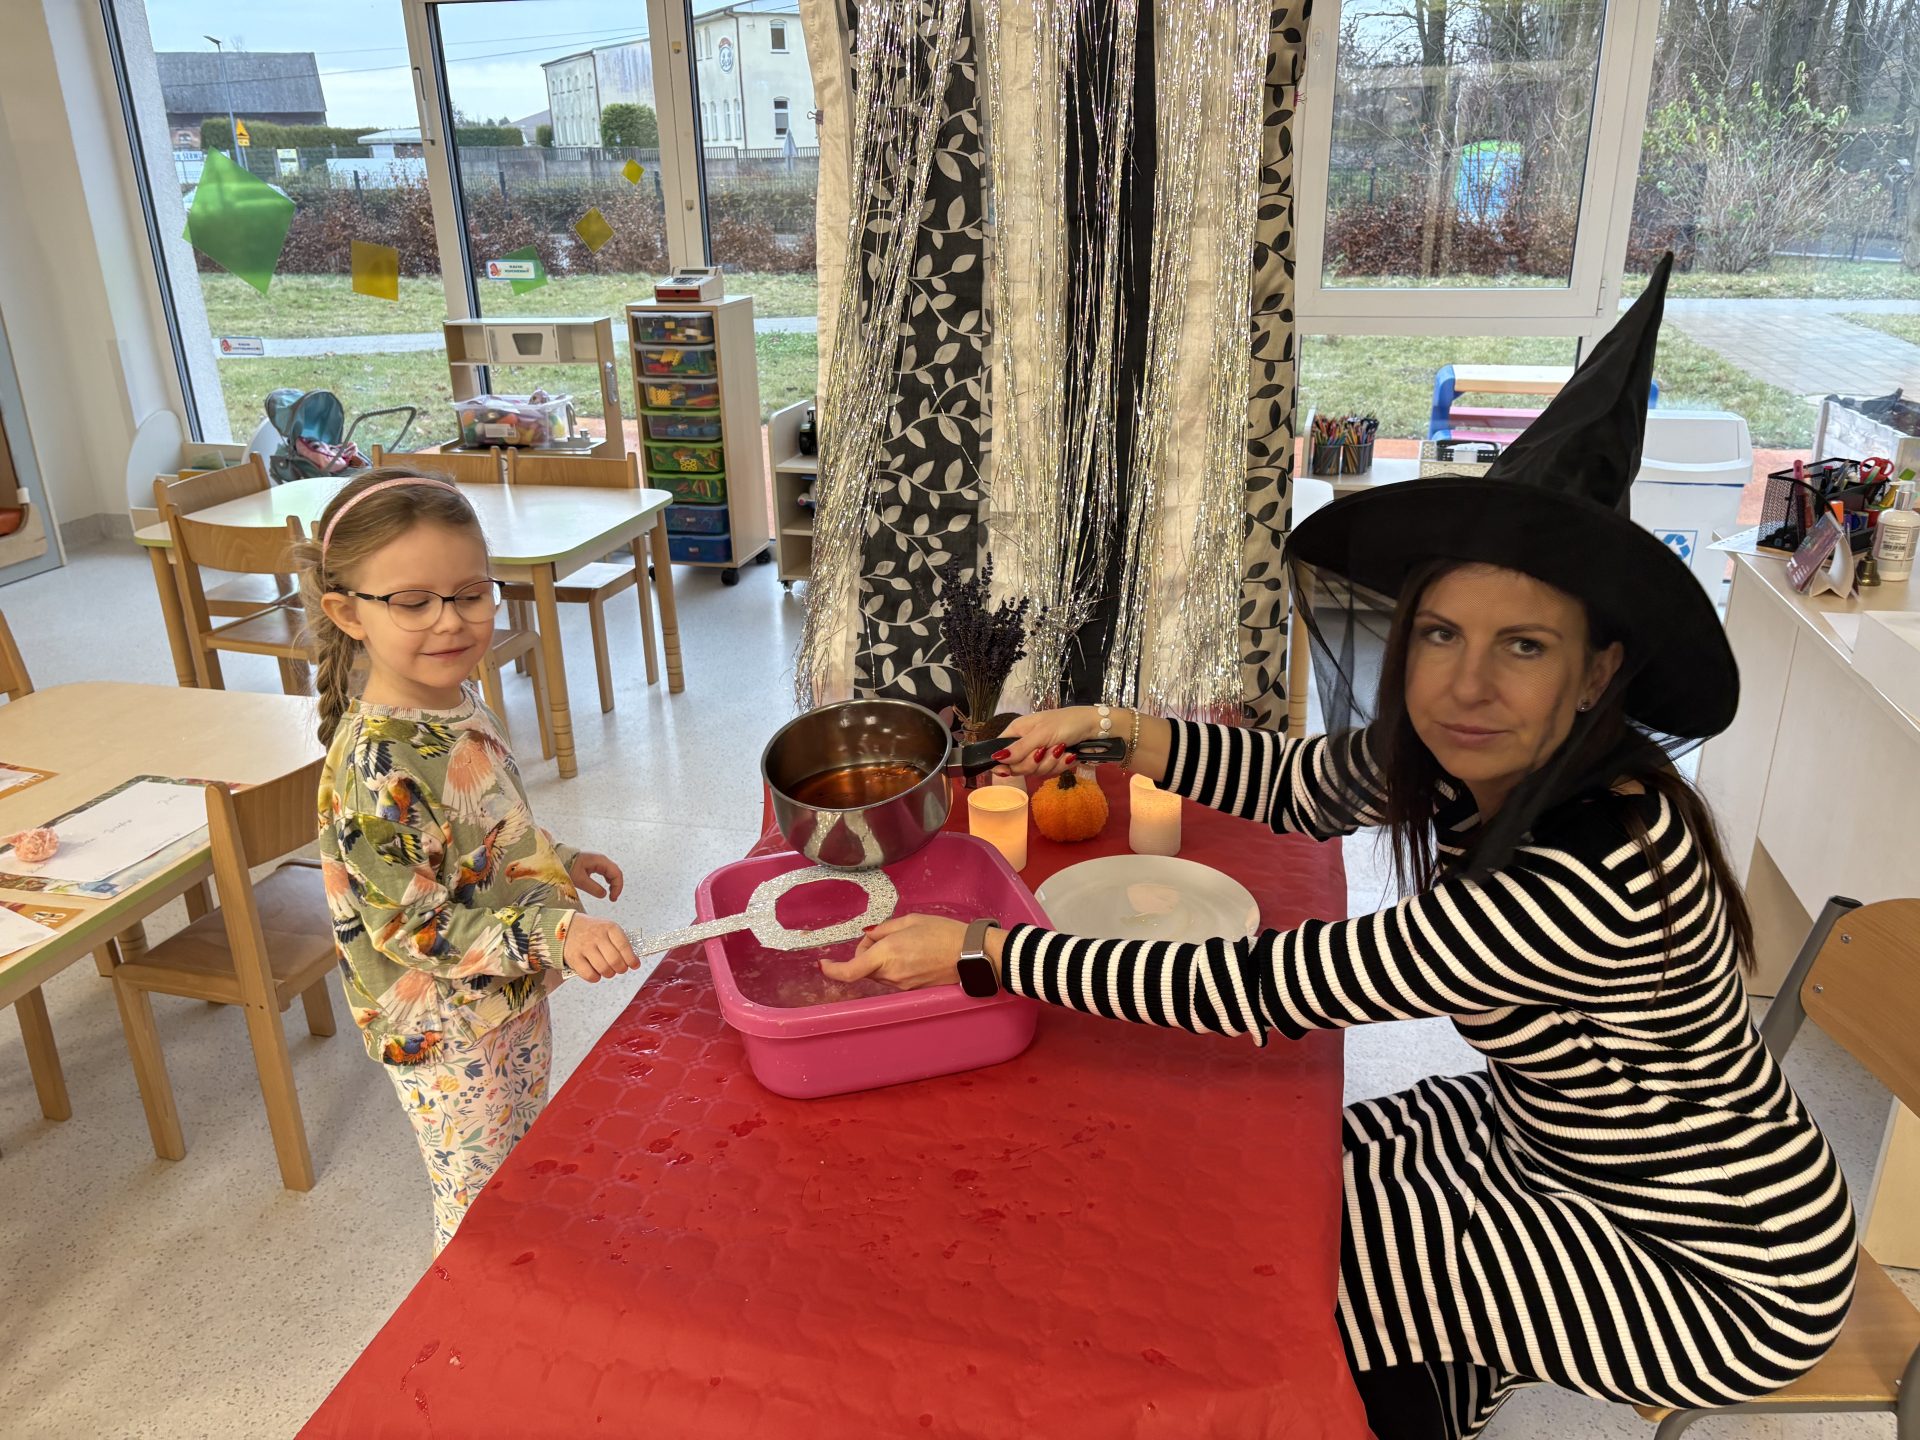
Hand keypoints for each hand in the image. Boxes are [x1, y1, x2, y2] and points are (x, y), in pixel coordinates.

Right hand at [562, 914, 638, 982]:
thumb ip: (619, 943)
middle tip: (621, 969)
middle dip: (621, 969)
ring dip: (609, 974)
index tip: (635, 965)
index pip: (624, 946)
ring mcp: (584, 947)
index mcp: (609, 927)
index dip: (631, 959)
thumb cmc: (592, 931)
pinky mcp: (574, 957)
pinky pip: (589, 974)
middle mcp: (597, 936)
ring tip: (609, 971)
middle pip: (615, 960)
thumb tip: (633, 961)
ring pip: (603, 969)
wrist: (567, 926)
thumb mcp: (608, 929)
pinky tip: (596, 973)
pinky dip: (595, 978)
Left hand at [568, 851, 623, 900]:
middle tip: (613, 898)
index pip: (616, 874)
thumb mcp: (579, 879)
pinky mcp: (594, 864)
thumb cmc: (567, 865)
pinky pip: (606, 873)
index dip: (617, 887)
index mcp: (600, 861)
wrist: (558, 857)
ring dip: (613, 884)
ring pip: (612, 873)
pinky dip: (608, 881)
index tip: (613, 898)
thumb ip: (593, 888)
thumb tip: (603, 894)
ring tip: (611, 894)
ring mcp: (598, 861)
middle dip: (617, 886)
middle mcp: (601, 860)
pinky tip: (606, 887)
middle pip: (616, 873)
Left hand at [820, 914, 970, 989]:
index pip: (849, 971)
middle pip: (864, 968)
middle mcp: (891, 974)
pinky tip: (912, 954)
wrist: (971, 954)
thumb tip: (868, 937)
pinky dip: (892, 967)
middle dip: (865, 953)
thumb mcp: (911, 921)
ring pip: (878, 974)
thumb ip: (883, 929)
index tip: (824, 964)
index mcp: (887, 954)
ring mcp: (901, 985)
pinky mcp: (912, 990)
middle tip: (882, 936)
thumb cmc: (943, 932)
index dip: (832, 970)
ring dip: (879, 960)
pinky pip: (892, 979)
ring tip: (904, 943)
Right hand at [990, 707, 1102, 780]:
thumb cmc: (1066, 723)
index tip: (1005, 772)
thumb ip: (1019, 748)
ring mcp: (1040, 754)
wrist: (1094, 727)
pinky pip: (1050, 772)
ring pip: (1035, 772)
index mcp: (1017, 731)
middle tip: (1044, 751)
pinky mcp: (1053, 761)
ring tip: (1062, 750)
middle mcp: (1026, 743)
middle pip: (1017, 766)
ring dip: (1051, 763)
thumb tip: (996, 758)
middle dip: (1034, 763)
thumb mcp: (1041, 734)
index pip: (1000, 751)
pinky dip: (1061, 765)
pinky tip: (1069, 755)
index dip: (1002, 763)